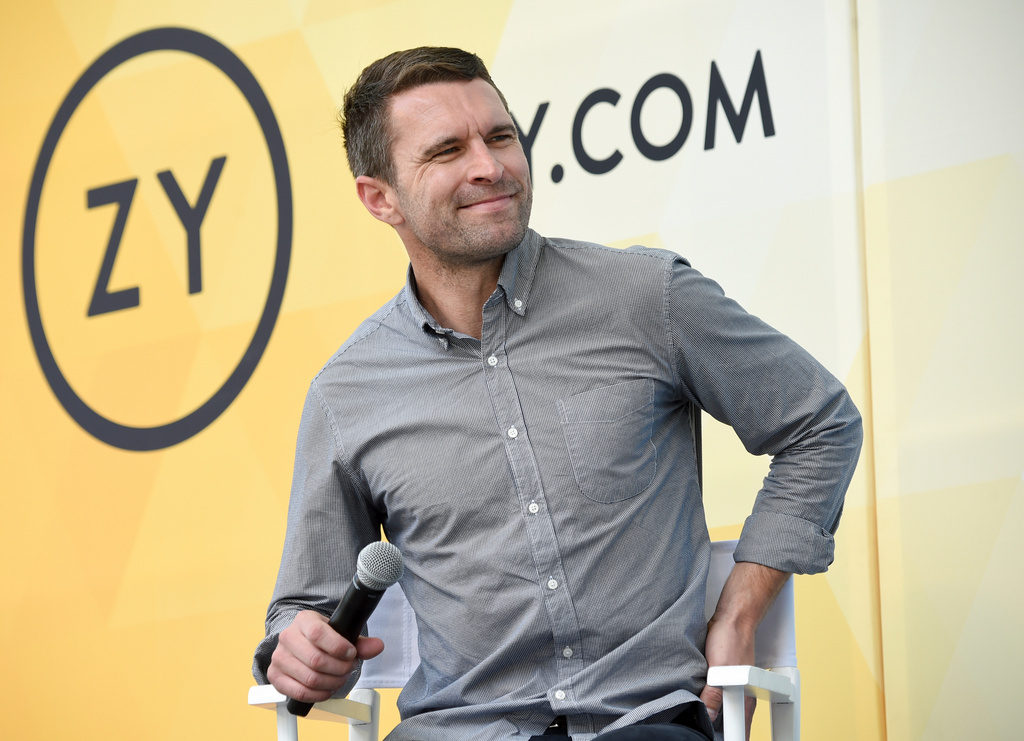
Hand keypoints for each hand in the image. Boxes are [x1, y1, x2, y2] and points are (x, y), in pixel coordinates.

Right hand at [267, 610, 384, 702]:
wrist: (300, 643)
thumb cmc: (322, 638)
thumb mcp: (341, 634)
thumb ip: (360, 642)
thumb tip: (377, 646)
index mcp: (304, 620)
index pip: (318, 634)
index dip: (339, 647)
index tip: (351, 653)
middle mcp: (287, 637)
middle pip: (316, 660)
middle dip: (340, 669)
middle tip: (349, 668)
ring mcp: (279, 657)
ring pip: (310, 678)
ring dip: (332, 683)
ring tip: (340, 679)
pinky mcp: (275, 676)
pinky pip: (298, 692)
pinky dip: (318, 694)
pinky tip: (327, 689)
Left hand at [699, 613, 756, 738]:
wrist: (732, 617)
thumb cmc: (730, 639)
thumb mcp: (719, 670)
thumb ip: (714, 695)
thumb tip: (708, 716)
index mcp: (744, 701)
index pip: (738, 732)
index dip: (724, 737)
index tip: (708, 736)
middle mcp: (741, 697)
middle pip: (727, 723)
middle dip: (712, 724)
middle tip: (696, 720)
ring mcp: (732, 687)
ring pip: (719, 708)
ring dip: (707, 708)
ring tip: (693, 704)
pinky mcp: (722, 678)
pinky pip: (713, 694)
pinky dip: (704, 695)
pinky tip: (694, 690)